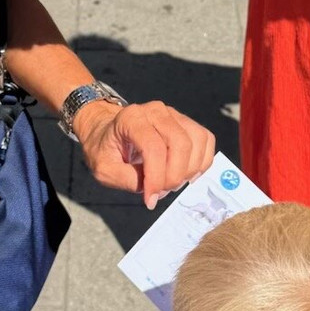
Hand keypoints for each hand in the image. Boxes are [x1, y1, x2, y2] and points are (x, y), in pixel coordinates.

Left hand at [73, 100, 215, 208]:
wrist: (106, 131)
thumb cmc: (104, 149)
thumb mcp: (104, 170)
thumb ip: (127, 180)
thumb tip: (155, 191)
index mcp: (131, 118)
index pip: (153, 148)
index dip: (156, 177)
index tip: (150, 199)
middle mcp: (155, 111)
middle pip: (180, 143)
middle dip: (175, 175)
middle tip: (162, 192)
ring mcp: (173, 114)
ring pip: (197, 140)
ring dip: (190, 169)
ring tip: (172, 183)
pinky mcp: (185, 122)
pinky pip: (205, 139)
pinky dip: (202, 161)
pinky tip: (187, 174)